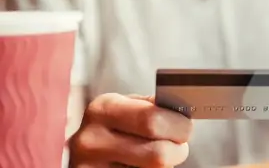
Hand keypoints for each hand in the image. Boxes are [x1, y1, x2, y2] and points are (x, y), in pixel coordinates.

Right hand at [69, 93, 191, 167]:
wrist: (83, 152)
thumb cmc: (112, 126)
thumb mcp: (123, 108)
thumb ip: (150, 107)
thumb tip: (185, 112)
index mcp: (102, 109)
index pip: (152, 120)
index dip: (178, 125)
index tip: (186, 126)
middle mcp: (91, 140)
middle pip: (158, 154)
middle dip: (178, 150)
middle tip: (179, 146)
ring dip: (165, 166)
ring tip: (156, 156)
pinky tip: (141, 166)